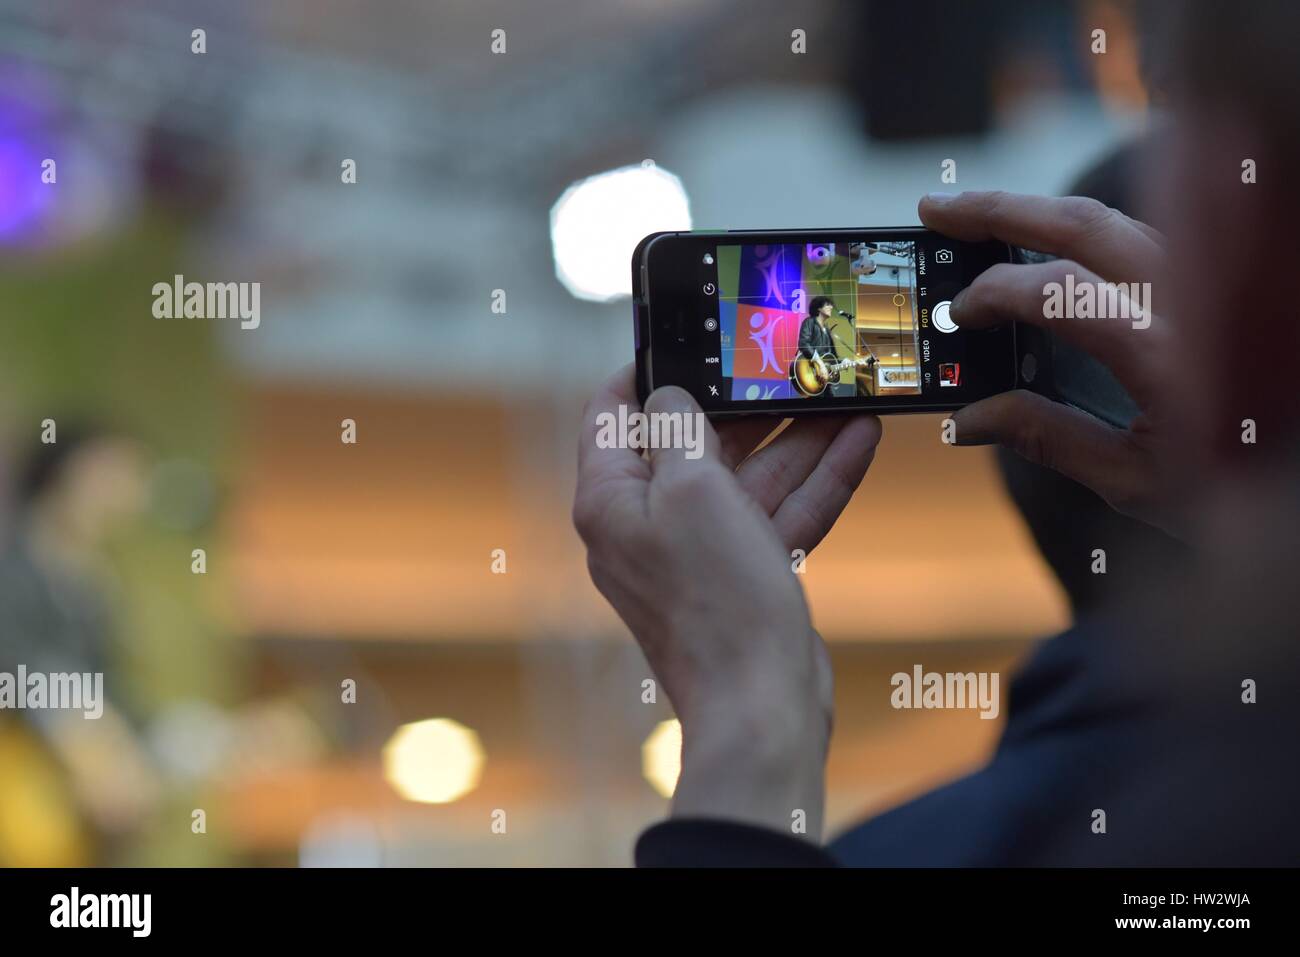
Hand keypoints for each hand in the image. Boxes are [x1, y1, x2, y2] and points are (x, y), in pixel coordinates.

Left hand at [573, 365, 880, 837]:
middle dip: (747, 403)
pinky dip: (815, 481)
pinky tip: (858, 443)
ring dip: (797, 437)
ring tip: (845, 393)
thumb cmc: (718, 600)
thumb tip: (670, 395)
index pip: (612, 413)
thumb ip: (679, 429)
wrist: (762, 705)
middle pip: (694, 441)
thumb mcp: (694, 490)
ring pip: (748, 476)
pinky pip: (777, 513)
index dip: (648, 369)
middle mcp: (647, 523)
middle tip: (790, 362)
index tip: (691, 336)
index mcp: (613, 500)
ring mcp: (698, 552)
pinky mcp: (744, 574)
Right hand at [920, 191, 1189, 537]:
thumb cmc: (1241, 484)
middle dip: (998, 209)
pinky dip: (1080, 228)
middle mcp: (1191, 298)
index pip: (1055, 292)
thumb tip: (973, 418)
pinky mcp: (1216, 275)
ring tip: (976, 214)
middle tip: (935, 208)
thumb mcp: (1136, 480)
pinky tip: (1046, 240)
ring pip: (1111, 216)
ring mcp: (1209, 277)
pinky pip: (1138, 233)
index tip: (959, 315)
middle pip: (1080, 222)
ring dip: (1037, 208)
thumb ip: (1048, 439)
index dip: (993, 296)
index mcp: (1165, 352)